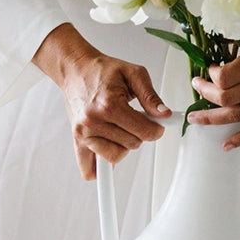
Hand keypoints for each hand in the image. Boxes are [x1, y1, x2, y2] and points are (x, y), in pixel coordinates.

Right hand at [33, 24, 171, 179]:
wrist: (76, 69)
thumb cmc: (102, 70)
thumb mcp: (133, 74)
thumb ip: (151, 96)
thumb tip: (164, 114)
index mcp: (109, 105)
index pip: (144, 131)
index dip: (156, 129)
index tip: (156, 124)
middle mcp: (94, 121)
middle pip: (132, 144)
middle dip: (139, 133)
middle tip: (132, 119)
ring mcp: (84, 133)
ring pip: (116, 156)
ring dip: (123, 145)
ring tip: (119, 128)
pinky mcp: (77, 140)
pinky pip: (90, 169)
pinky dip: (100, 169)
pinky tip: (106, 156)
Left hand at [187, 51, 239, 148]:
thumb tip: (222, 55)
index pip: (224, 76)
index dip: (211, 74)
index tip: (210, 69)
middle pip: (224, 96)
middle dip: (205, 92)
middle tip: (197, 86)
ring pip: (235, 114)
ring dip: (211, 118)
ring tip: (196, 118)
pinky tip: (225, 146)